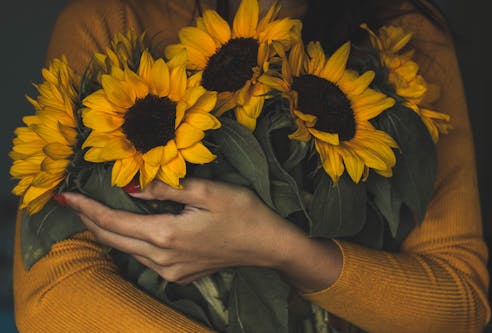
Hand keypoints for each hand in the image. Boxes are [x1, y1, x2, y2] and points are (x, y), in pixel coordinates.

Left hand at [61, 178, 302, 283]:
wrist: (268, 245)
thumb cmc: (243, 213)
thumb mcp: (208, 191)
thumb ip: (166, 188)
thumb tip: (132, 187)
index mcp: (166, 234)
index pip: (113, 221)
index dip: (86, 207)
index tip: (65, 195)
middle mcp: (162, 258)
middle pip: (112, 238)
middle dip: (88, 219)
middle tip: (71, 201)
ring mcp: (169, 271)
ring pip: (125, 250)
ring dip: (106, 230)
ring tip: (92, 210)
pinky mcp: (178, 274)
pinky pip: (142, 258)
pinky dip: (127, 240)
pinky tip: (126, 227)